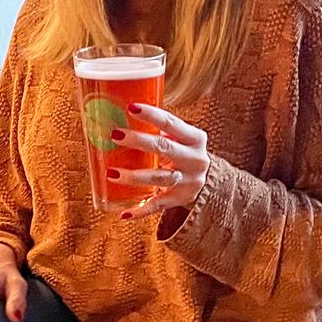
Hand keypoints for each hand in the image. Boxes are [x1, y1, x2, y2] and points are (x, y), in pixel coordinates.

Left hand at [112, 102, 209, 218]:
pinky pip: (158, 205)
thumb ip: (161, 129)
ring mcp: (188, 181)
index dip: (151, 114)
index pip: (171, 122)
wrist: (210, 180)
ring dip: (134, 176)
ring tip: (111, 173)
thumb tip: (119, 113)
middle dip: (138, 141)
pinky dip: (141, 211)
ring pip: (160, 178)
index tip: (130, 107)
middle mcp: (195, 159)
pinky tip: (124, 213)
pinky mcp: (180, 199)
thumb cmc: (185, 152)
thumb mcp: (181, 138)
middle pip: (164, 148)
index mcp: (195, 138)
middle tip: (115, 134)